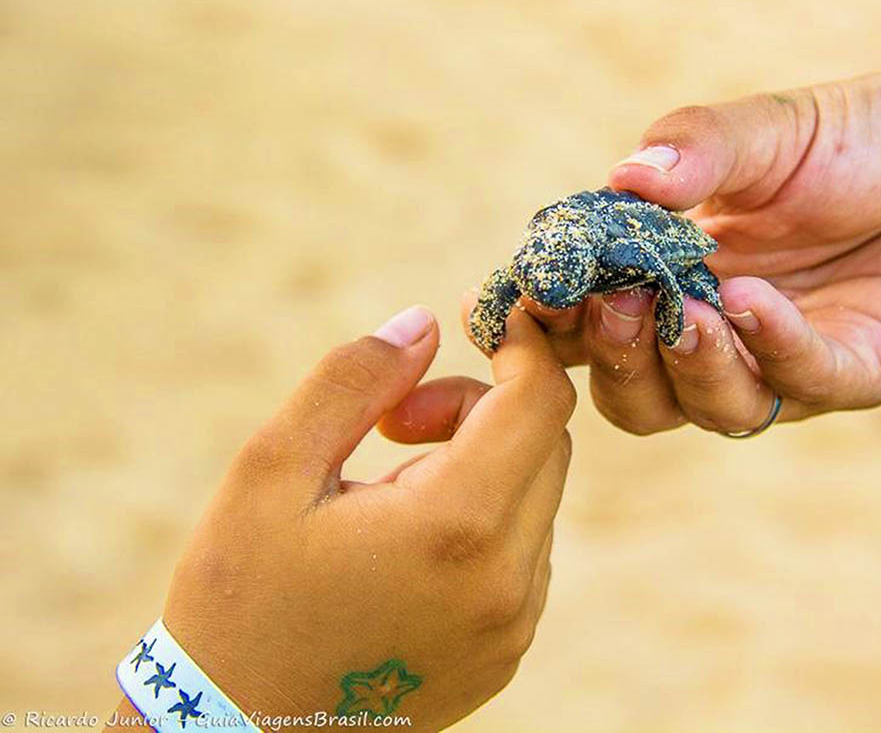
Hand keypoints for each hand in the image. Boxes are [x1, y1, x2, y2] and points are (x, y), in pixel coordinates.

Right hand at [151, 306, 573, 730]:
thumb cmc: (240, 598)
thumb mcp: (272, 470)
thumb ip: (355, 381)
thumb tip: (423, 324)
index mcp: (455, 527)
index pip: (538, 403)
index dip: (519, 347)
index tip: (477, 323)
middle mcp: (506, 582)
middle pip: (546, 445)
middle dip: (482, 406)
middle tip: (394, 425)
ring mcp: (513, 626)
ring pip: (538, 498)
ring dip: (482, 465)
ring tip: (388, 489)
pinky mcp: (505, 653)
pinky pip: (526, 553)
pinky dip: (486, 519)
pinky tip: (408, 541)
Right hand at [466, 69, 880, 433]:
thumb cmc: (865, 135)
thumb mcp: (768, 131)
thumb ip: (697, 152)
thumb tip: (622, 177)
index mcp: (679, 278)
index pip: (593, 323)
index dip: (551, 323)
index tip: (516, 301)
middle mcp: (724, 334)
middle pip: (638, 394)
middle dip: (613, 363)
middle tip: (608, 311)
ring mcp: (787, 361)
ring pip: (710, 408)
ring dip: (688, 368)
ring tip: (686, 312)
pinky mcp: (860, 373)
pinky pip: (804, 384)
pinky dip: (772, 348)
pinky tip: (755, 300)